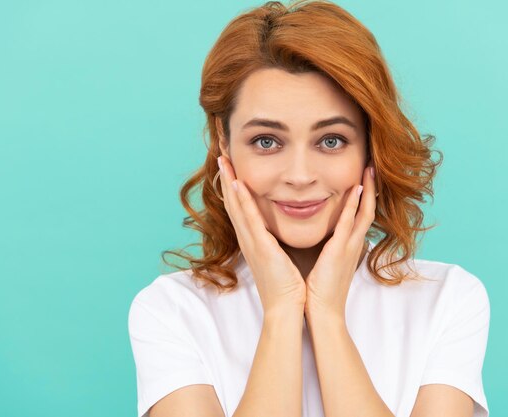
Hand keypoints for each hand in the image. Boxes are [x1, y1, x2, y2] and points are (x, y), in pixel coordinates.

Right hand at [217, 155, 305, 315]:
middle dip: (226, 179)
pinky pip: (249, 219)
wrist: (286, 309)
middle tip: (221, 156)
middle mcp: (248, 240)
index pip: (240, 209)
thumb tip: (279, 230)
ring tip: (224, 161)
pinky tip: (237, 184)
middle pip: (232, 203)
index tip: (231, 167)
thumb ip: (276, 242)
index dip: (233, 187)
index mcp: (253, 241)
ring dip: (229, 183)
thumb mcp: (279, 258)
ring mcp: (252, 243)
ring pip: (236, 207)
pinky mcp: (260, 248)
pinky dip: (242, 201)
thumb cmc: (287, 286)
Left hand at [304, 164, 376, 319]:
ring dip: (366, 190)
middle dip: (370, 188)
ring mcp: (349, 247)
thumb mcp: (326, 265)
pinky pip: (350, 223)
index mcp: (349, 248)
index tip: (362, 179)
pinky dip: (354, 205)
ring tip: (369, 169)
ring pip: (363, 212)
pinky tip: (356, 189)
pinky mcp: (340, 251)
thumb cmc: (320, 292)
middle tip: (371, 167)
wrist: (322, 313)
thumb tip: (322, 240)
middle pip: (367, 210)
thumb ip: (328, 250)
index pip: (360, 217)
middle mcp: (353, 245)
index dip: (363, 198)